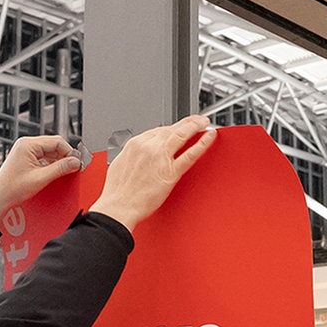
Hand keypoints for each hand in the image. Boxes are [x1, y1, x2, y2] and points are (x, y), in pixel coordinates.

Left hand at [0, 135, 84, 227]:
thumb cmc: (12, 189)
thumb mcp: (40, 178)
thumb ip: (60, 168)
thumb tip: (75, 162)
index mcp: (27, 145)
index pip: (57, 142)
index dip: (69, 152)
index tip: (77, 163)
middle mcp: (26, 144)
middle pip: (54, 145)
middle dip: (65, 156)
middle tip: (74, 168)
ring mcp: (25, 151)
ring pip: (50, 151)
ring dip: (59, 161)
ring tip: (64, 172)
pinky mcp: (25, 158)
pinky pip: (44, 157)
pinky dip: (52, 164)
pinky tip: (55, 173)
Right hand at [89, 116, 217, 231]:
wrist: (119, 207)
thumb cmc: (118, 192)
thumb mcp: (120, 164)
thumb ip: (133, 155)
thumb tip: (139, 155)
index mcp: (135, 144)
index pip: (158, 130)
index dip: (171, 128)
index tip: (177, 127)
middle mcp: (149, 147)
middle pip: (171, 128)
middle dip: (186, 122)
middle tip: (196, 120)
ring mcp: (161, 158)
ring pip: (182, 134)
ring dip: (195, 125)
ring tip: (204, 123)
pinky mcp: (171, 172)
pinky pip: (190, 154)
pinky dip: (202, 143)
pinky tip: (209, 136)